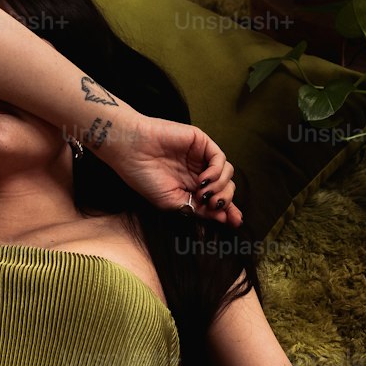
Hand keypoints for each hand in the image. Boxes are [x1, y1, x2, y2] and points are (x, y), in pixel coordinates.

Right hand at [106, 112, 242, 225]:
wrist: (131, 151)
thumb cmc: (144, 177)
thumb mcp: (172, 203)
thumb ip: (198, 210)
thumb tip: (222, 218)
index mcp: (191, 189)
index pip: (217, 200)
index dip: (229, 211)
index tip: (235, 222)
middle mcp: (198, 173)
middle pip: (227, 188)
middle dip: (226, 200)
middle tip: (213, 206)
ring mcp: (200, 158)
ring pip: (228, 174)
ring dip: (220, 187)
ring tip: (204, 193)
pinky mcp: (200, 143)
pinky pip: (220, 159)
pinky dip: (217, 172)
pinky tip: (203, 180)